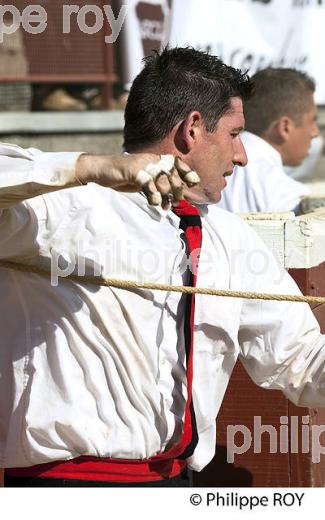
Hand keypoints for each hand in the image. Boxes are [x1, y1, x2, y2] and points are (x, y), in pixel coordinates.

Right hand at [76, 153, 199, 208]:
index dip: (186, 172)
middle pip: (171, 173)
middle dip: (177, 190)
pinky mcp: (132, 171)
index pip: (176, 162)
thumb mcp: (144, 179)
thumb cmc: (123, 176)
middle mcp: (151, 159)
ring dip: (166, 195)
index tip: (194, 182)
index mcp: (155, 159)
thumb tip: (174, 196)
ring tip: (165, 206)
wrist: (100, 170)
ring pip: (162, 179)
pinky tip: (154, 203)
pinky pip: (147, 183)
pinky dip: (153, 194)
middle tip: (176, 202)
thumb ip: (157, 184)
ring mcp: (142, 164)